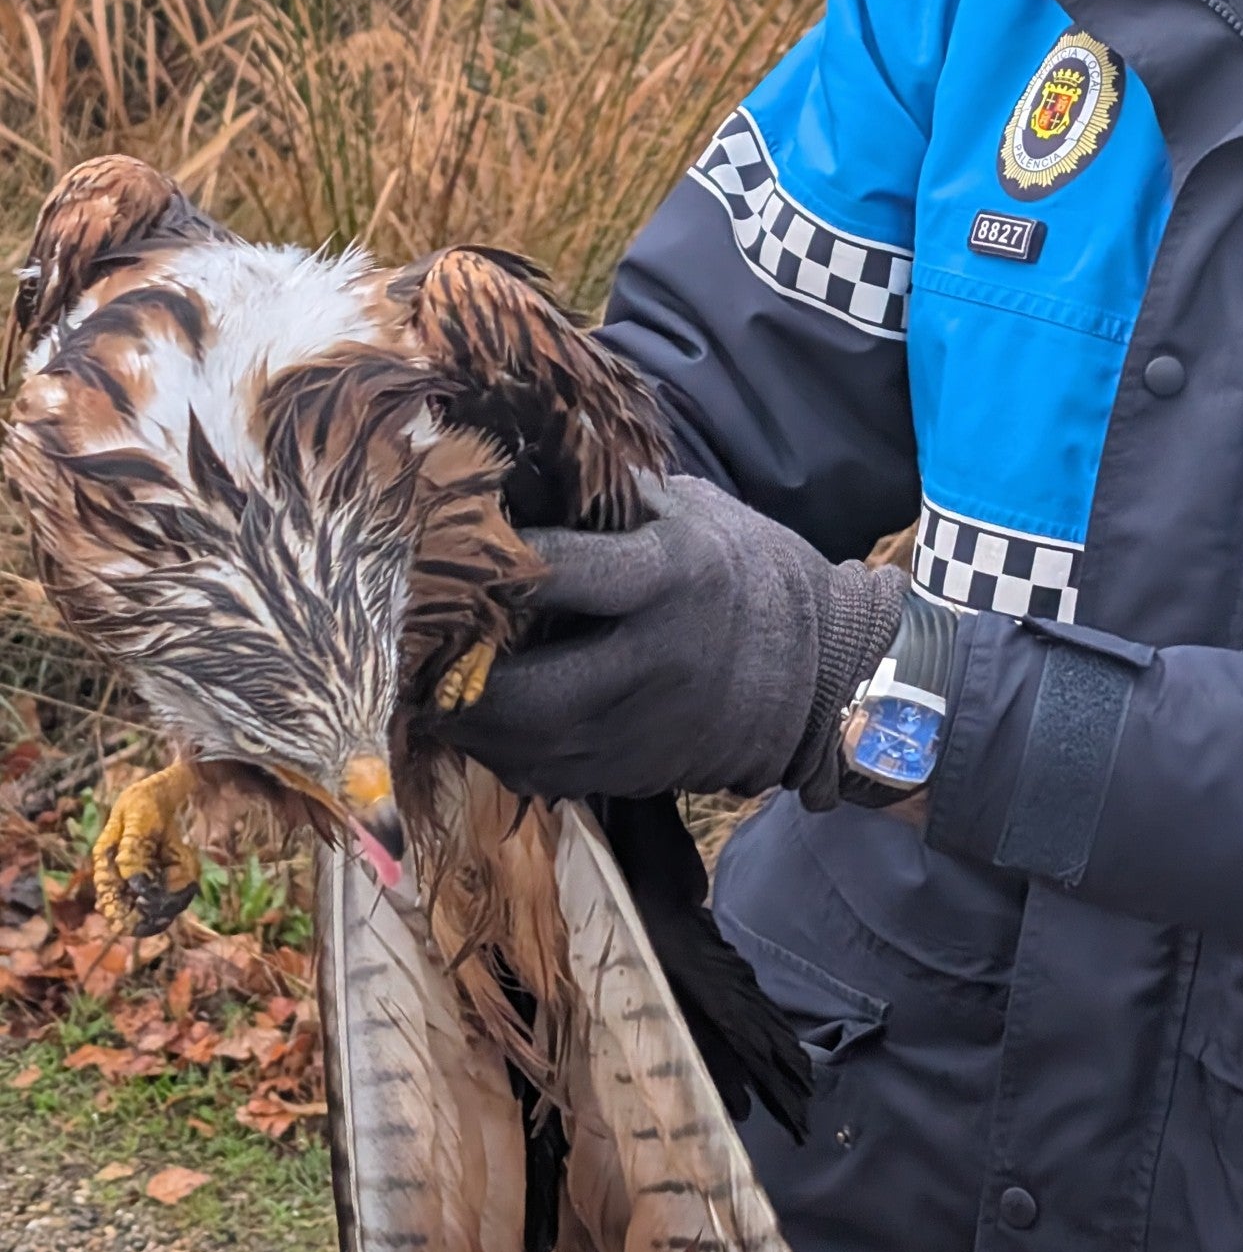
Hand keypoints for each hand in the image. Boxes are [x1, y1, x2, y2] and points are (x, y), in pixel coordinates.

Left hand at [438, 476, 905, 804]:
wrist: (825, 672)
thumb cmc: (749, 570)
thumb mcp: (692, 512)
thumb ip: (610, 504)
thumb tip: (518, 474)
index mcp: (670, 576)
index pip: (556, 570)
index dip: (486, 560)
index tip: (434, 545)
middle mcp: (656, 661)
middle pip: (523, 690)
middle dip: (452, 675)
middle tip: (408, 645)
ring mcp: (647, 730)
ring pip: (523, 748)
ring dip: (464, 722)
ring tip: (430, 683)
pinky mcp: (638, 775)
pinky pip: (544, 777)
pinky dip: (500, 751)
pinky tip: (482, 718)